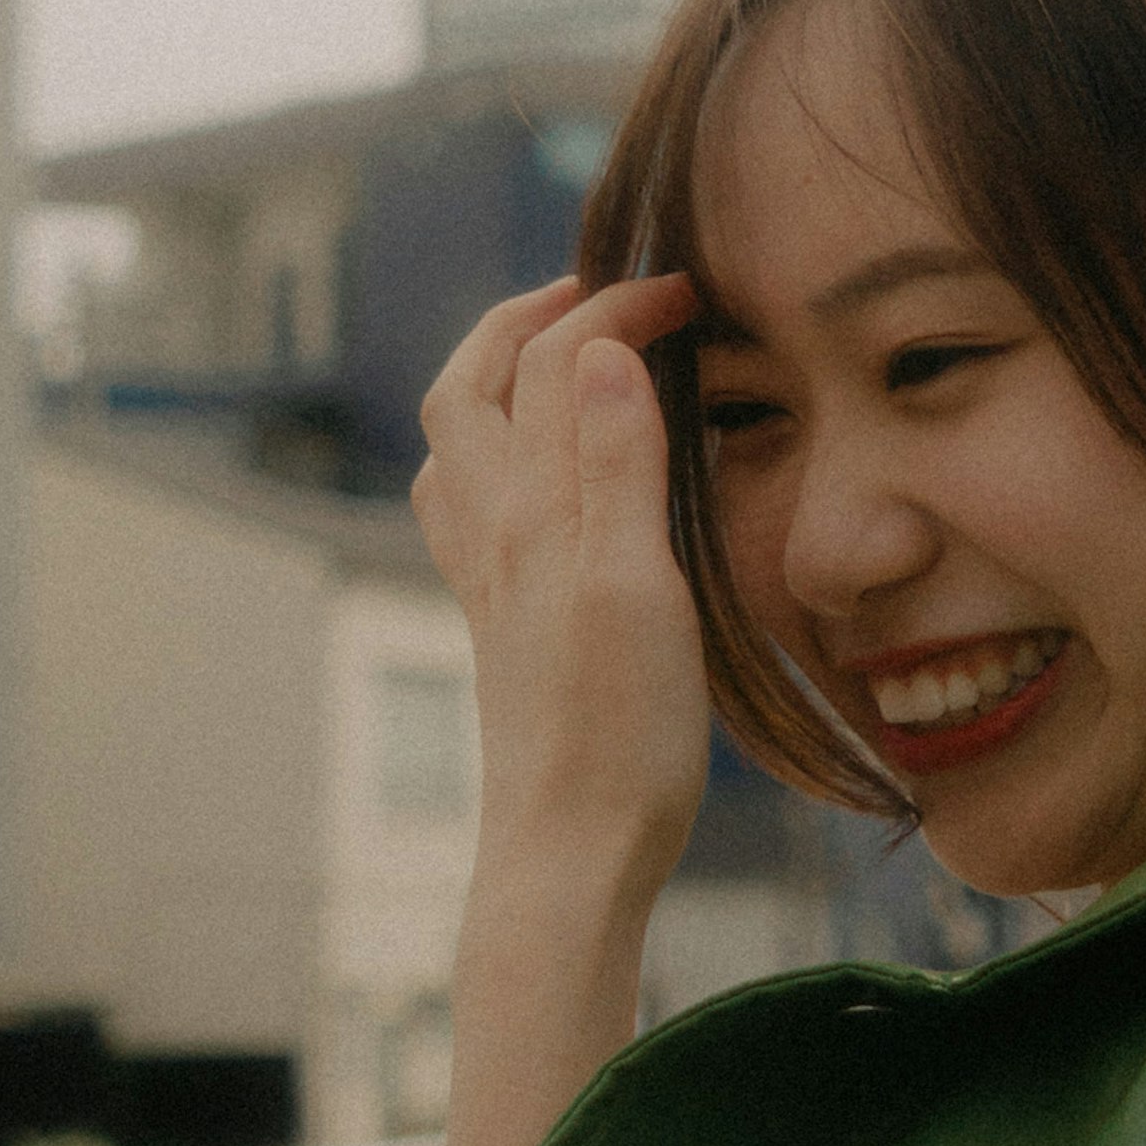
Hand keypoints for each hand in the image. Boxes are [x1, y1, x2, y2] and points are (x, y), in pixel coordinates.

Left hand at [413, 272, 712, 902]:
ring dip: (498, 379)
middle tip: (598, 293)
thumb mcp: (635, 584)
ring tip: (558, 359)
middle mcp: (494, 534)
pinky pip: (470, 508)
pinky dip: (496, 454)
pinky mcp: (504, 625)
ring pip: (459, 446)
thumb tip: (598, 348)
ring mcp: (490, 582)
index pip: (553, 364)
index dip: (614, 309)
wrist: (570, 853)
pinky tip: (534, 478)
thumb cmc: (615, 731)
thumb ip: (614, 462)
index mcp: (530, 512)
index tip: (686, 293)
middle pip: (470, 388)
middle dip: (524, 320)